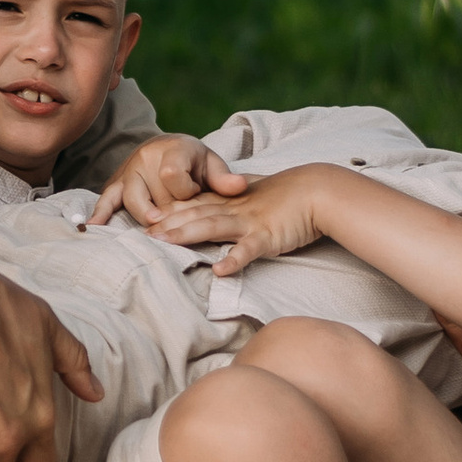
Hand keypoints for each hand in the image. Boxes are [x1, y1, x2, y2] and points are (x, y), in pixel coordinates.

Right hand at [90, 134, 244, 225]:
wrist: (166, 150)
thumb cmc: (193, 162)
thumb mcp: (211, 164)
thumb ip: (224, 178)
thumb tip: (240, 186)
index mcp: (172, 149)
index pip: (173, 174)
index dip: (185, 191)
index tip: (195, 195)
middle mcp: (146, 158)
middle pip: (155, 194)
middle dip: (169, 210)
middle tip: (181, 217)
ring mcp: (128, 172)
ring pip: (133, 200)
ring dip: (145, 216)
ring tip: (155, 227)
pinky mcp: (116, 185)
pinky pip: (106, 199)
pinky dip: (100, 213)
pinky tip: (93, 227)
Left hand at [148, 166, 333, 276]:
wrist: (319, 190)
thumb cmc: (290, 194)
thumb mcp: (256, 193)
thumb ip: (235, 199)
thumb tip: (220, 206)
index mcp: (231, 200)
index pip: (194, 203)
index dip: (170, 211)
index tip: (147, 219)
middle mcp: (235, 209)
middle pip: (195, 214)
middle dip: (168, 224)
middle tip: (143, 234)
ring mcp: (250, 221)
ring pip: (213, 226)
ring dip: (187, 235)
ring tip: (164, 244)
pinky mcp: (267, 236)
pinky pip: (248, 249)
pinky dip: (234, 260)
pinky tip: (220, 271)